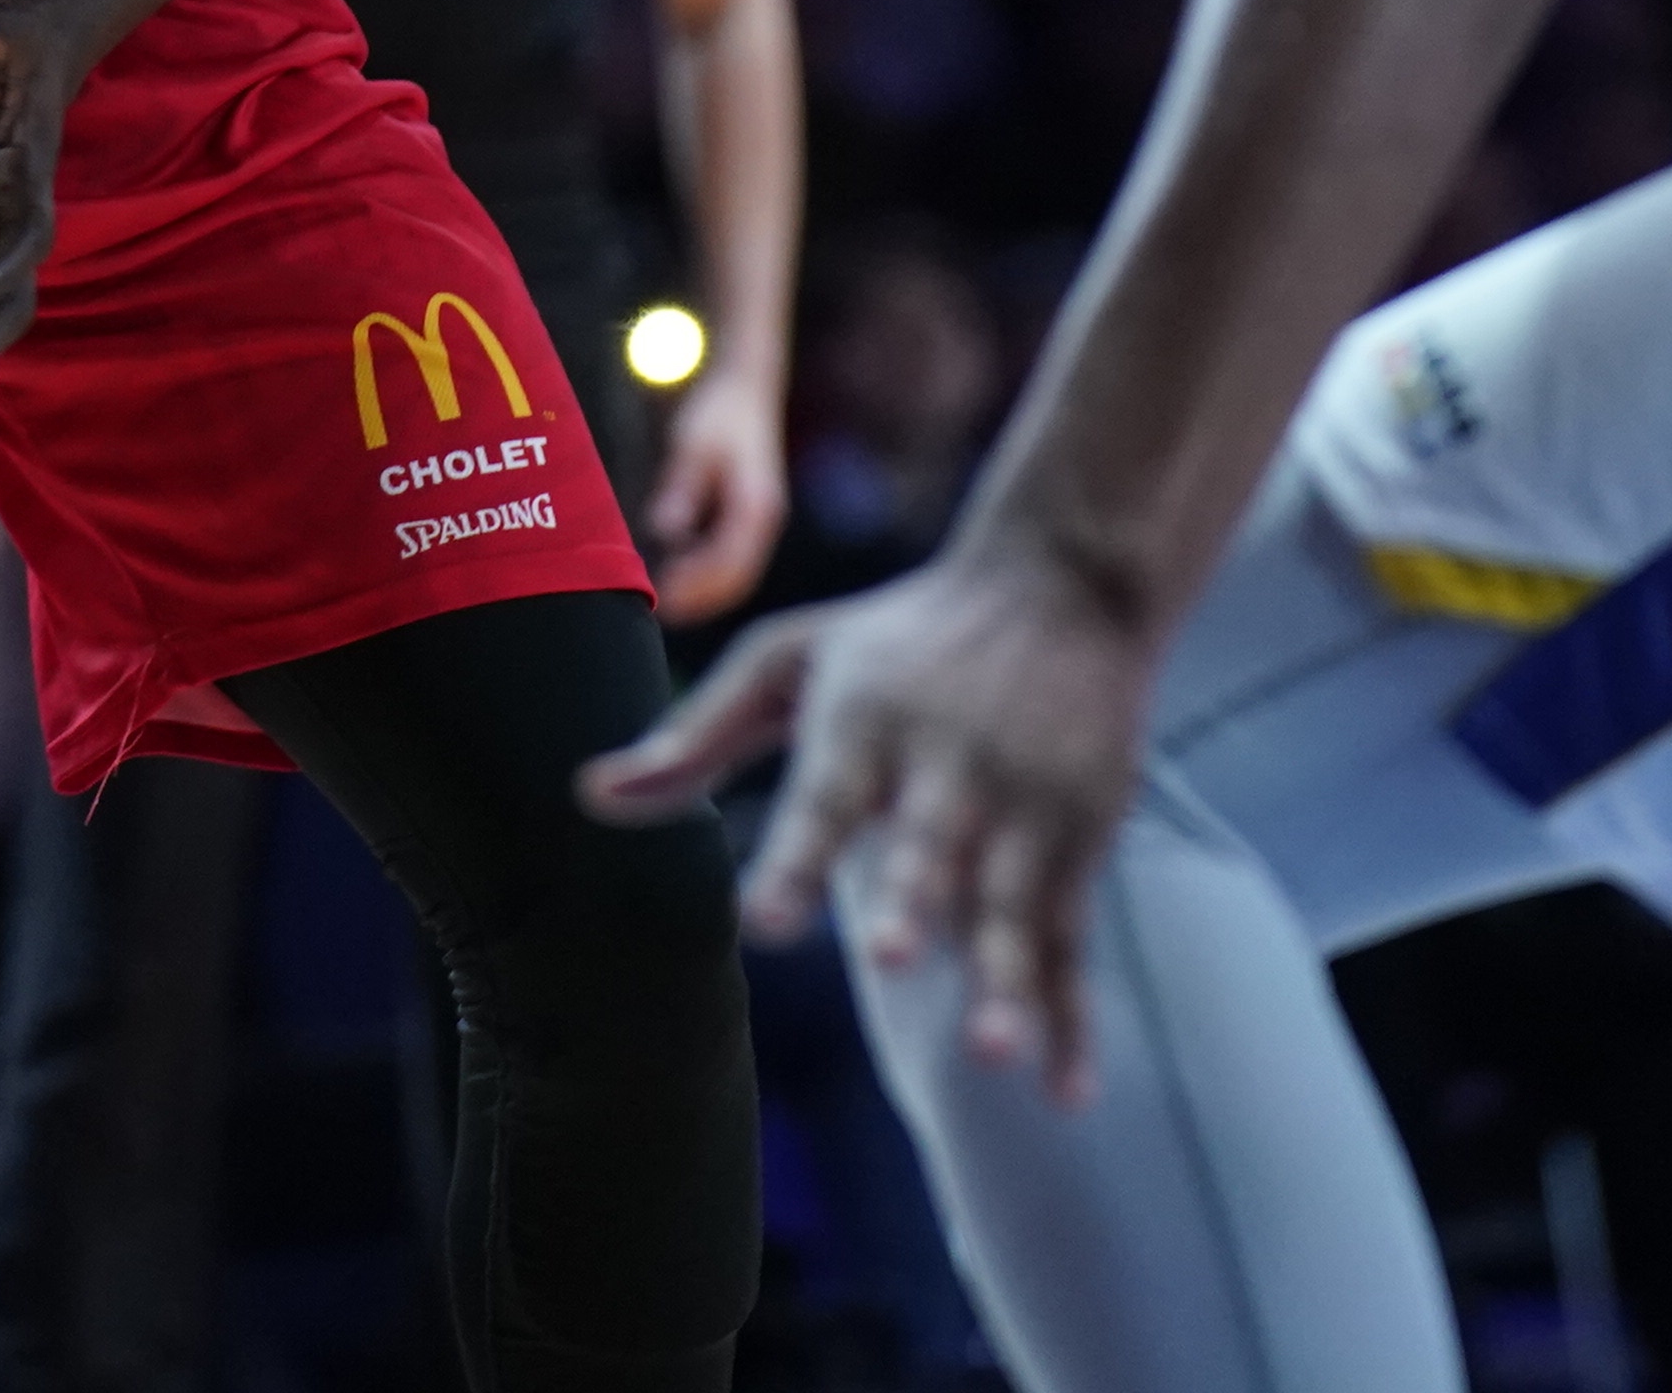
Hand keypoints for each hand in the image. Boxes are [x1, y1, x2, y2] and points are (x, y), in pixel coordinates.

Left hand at [578, 539, 1168, 1100]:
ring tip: (993, 1055)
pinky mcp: (1081, 838)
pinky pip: (1073, 942)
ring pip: (1013, 906)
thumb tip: (589, 798)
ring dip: (1007, 982)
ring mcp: (1026, 803)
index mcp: (869, 718)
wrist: (1065, 581)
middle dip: (912, 903)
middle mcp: (951, 763)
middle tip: (890, 961)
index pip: (828, 795)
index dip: (797, 860)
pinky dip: (1074, 1020)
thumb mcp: (791, 659)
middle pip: (930, 846)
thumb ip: (697, 736)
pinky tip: (1068, 1090)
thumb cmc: (899, 634)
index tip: (765, 922)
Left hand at [640, 359, 791, 626]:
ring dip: (706, 592)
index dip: (698, 583)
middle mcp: (764, 518)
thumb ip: (682, 488)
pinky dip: (709, 573)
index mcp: (756, 506)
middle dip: (702, 599)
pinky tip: (678, 575)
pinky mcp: (748, 515)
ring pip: (738, 572)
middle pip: (738, 577)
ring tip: (667, 604)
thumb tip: (666, 530)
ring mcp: (758, 518)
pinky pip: (733, 557)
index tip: (665, 593)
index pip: (730, 560)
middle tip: (661, 611)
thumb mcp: (695, 445)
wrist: (747, 385)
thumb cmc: (719, 412)